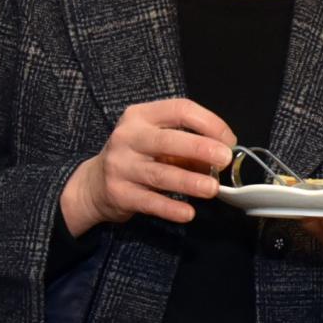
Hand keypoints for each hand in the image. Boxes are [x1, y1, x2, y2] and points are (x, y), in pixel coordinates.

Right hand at [61, 97, 234, 234]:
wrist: (94, 184)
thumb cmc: (136, 156)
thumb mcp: (155, 140)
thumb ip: (185, 145)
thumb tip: (219, 158)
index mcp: (141, 115)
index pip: (179, 109)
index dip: (209, 122)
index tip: (228, 140)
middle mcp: (128, 137)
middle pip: (167, 140)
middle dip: (199, 148)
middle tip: (224, 159)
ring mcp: (120, 166)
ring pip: (160, 174)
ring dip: (189, 181)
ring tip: (212, 189)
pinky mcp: (119, 193)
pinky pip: (149, 202)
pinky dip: (170, 208)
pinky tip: (188, 213)